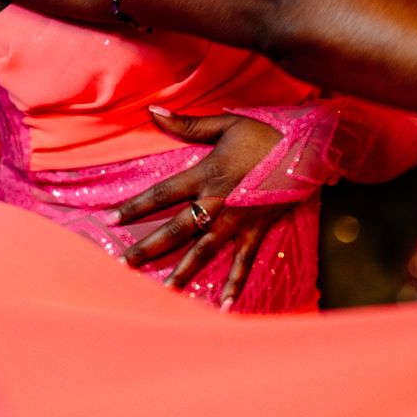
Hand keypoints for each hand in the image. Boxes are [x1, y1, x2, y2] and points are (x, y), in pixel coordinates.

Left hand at [110, 109, 287, 307]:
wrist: (307, 148)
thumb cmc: (264, 132)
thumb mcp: (225, 123)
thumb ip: (187, 123)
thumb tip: (153, 110)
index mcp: (206, 174)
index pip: (162, 194)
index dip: (134, 206)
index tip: (109, 219)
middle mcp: (217, 202)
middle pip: (177, 229)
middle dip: (149, 247)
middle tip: (124, 265)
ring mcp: (238, 219)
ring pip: (204, 251)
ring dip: (182, 271)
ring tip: (163, 291)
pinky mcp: (258, 229)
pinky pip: (244, 260)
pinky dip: (234, 284)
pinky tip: (223, 306)